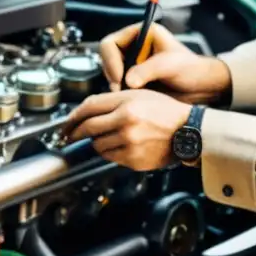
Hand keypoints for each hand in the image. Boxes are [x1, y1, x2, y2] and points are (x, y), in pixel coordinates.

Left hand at [62, 90, 190, 170]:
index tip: (66, 122)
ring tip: (108, 137)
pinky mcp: (133, 160)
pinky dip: (109, 152)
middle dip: (74, 132)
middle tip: (68, 135)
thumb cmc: (166, 111)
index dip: (72, 116)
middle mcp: (126, 123)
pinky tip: (119, 145)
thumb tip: (85, 112)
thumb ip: (112, 101)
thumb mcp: (140, 95)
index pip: (88, 108)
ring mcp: (130, 143)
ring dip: (96, 142)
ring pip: (97, 145)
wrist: (189, 132)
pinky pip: (110, 157)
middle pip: (87, 128)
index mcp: (127, 103)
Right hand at [98, 22, 231, 103]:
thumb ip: (148, 70)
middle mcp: (134, 47)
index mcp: (140, 34)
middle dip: (112, 75)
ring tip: (130, 96)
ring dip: (116, 86)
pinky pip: (118, 86)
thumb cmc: (192, 69)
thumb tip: (127, 81)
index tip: (118, 78)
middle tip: (120, 90)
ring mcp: (133, 64)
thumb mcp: (170, 65)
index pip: (110, 43)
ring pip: (111, 75)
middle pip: (107, 60)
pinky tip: (133, 99)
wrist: (202, 87)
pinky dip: (122, 94)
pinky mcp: (134, 80)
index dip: (110, 61)